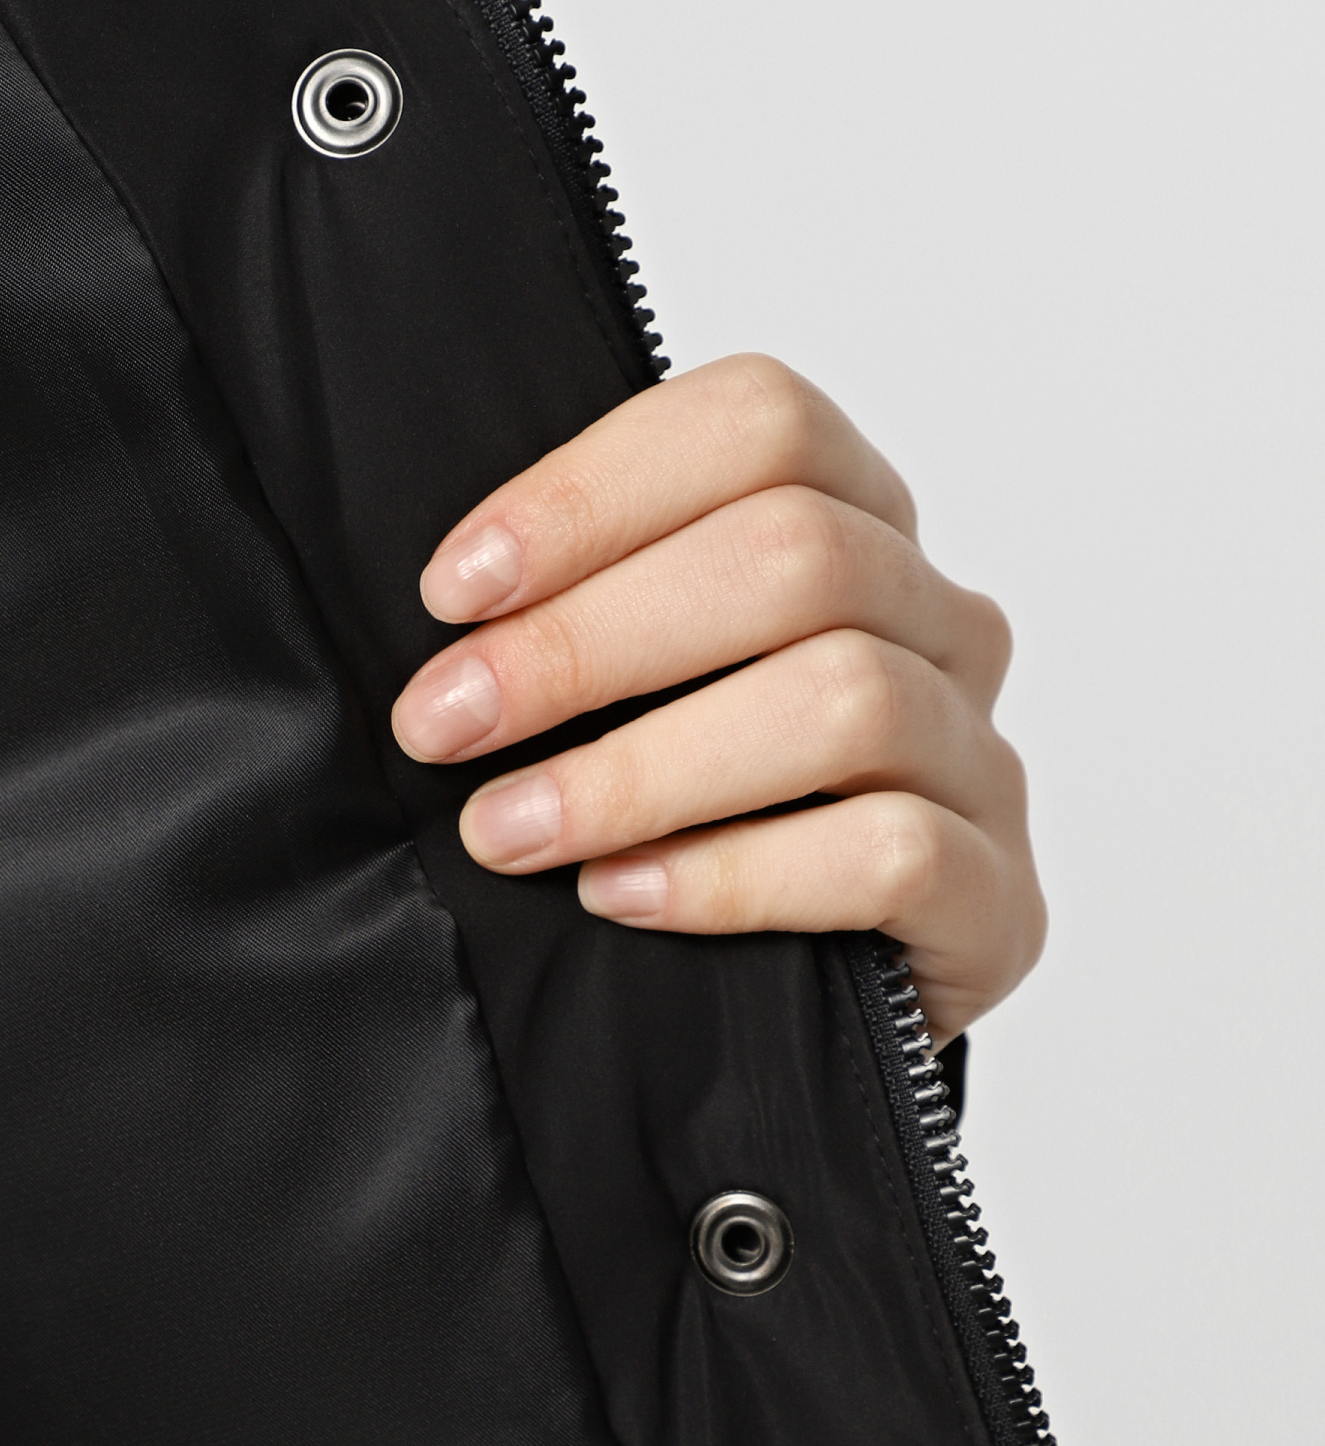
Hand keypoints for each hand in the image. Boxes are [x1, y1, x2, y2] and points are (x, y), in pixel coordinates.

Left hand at [390, 356, 1043, 1046]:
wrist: (805, 1021)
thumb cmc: (692, 831)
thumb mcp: (631, 699)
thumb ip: (578, 622)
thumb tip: (446, 610)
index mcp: (855, 525)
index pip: (760, 424)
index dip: (595, 492)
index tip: (455, 590)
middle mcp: (937, 621)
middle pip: (796, 555)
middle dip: (585, 640)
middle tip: (446, 721)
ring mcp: (978, 758)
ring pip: (845, 698)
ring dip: (641, 767)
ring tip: (507, 828)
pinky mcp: (998, 899)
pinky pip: (889, 853)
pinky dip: (734, 873)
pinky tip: (620, 896)